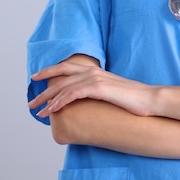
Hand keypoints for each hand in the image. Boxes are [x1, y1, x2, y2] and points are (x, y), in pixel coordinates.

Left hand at [29, 60, 154, 118]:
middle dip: (43, 89)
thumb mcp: (112, 93)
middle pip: (60, 76)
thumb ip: (97, 93)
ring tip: (37, 111)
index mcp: (95, 71)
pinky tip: (51, 110)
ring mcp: (95, 79)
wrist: (149, 100)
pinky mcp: (99, 88)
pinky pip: (73, 94)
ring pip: (64, 86)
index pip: (66, 68)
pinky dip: (60, 102)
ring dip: (48, 99)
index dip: (49, 72)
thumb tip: (87, 102)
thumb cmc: (132, 100)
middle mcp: (93, 71)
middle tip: (31, 102)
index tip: (36, 79)